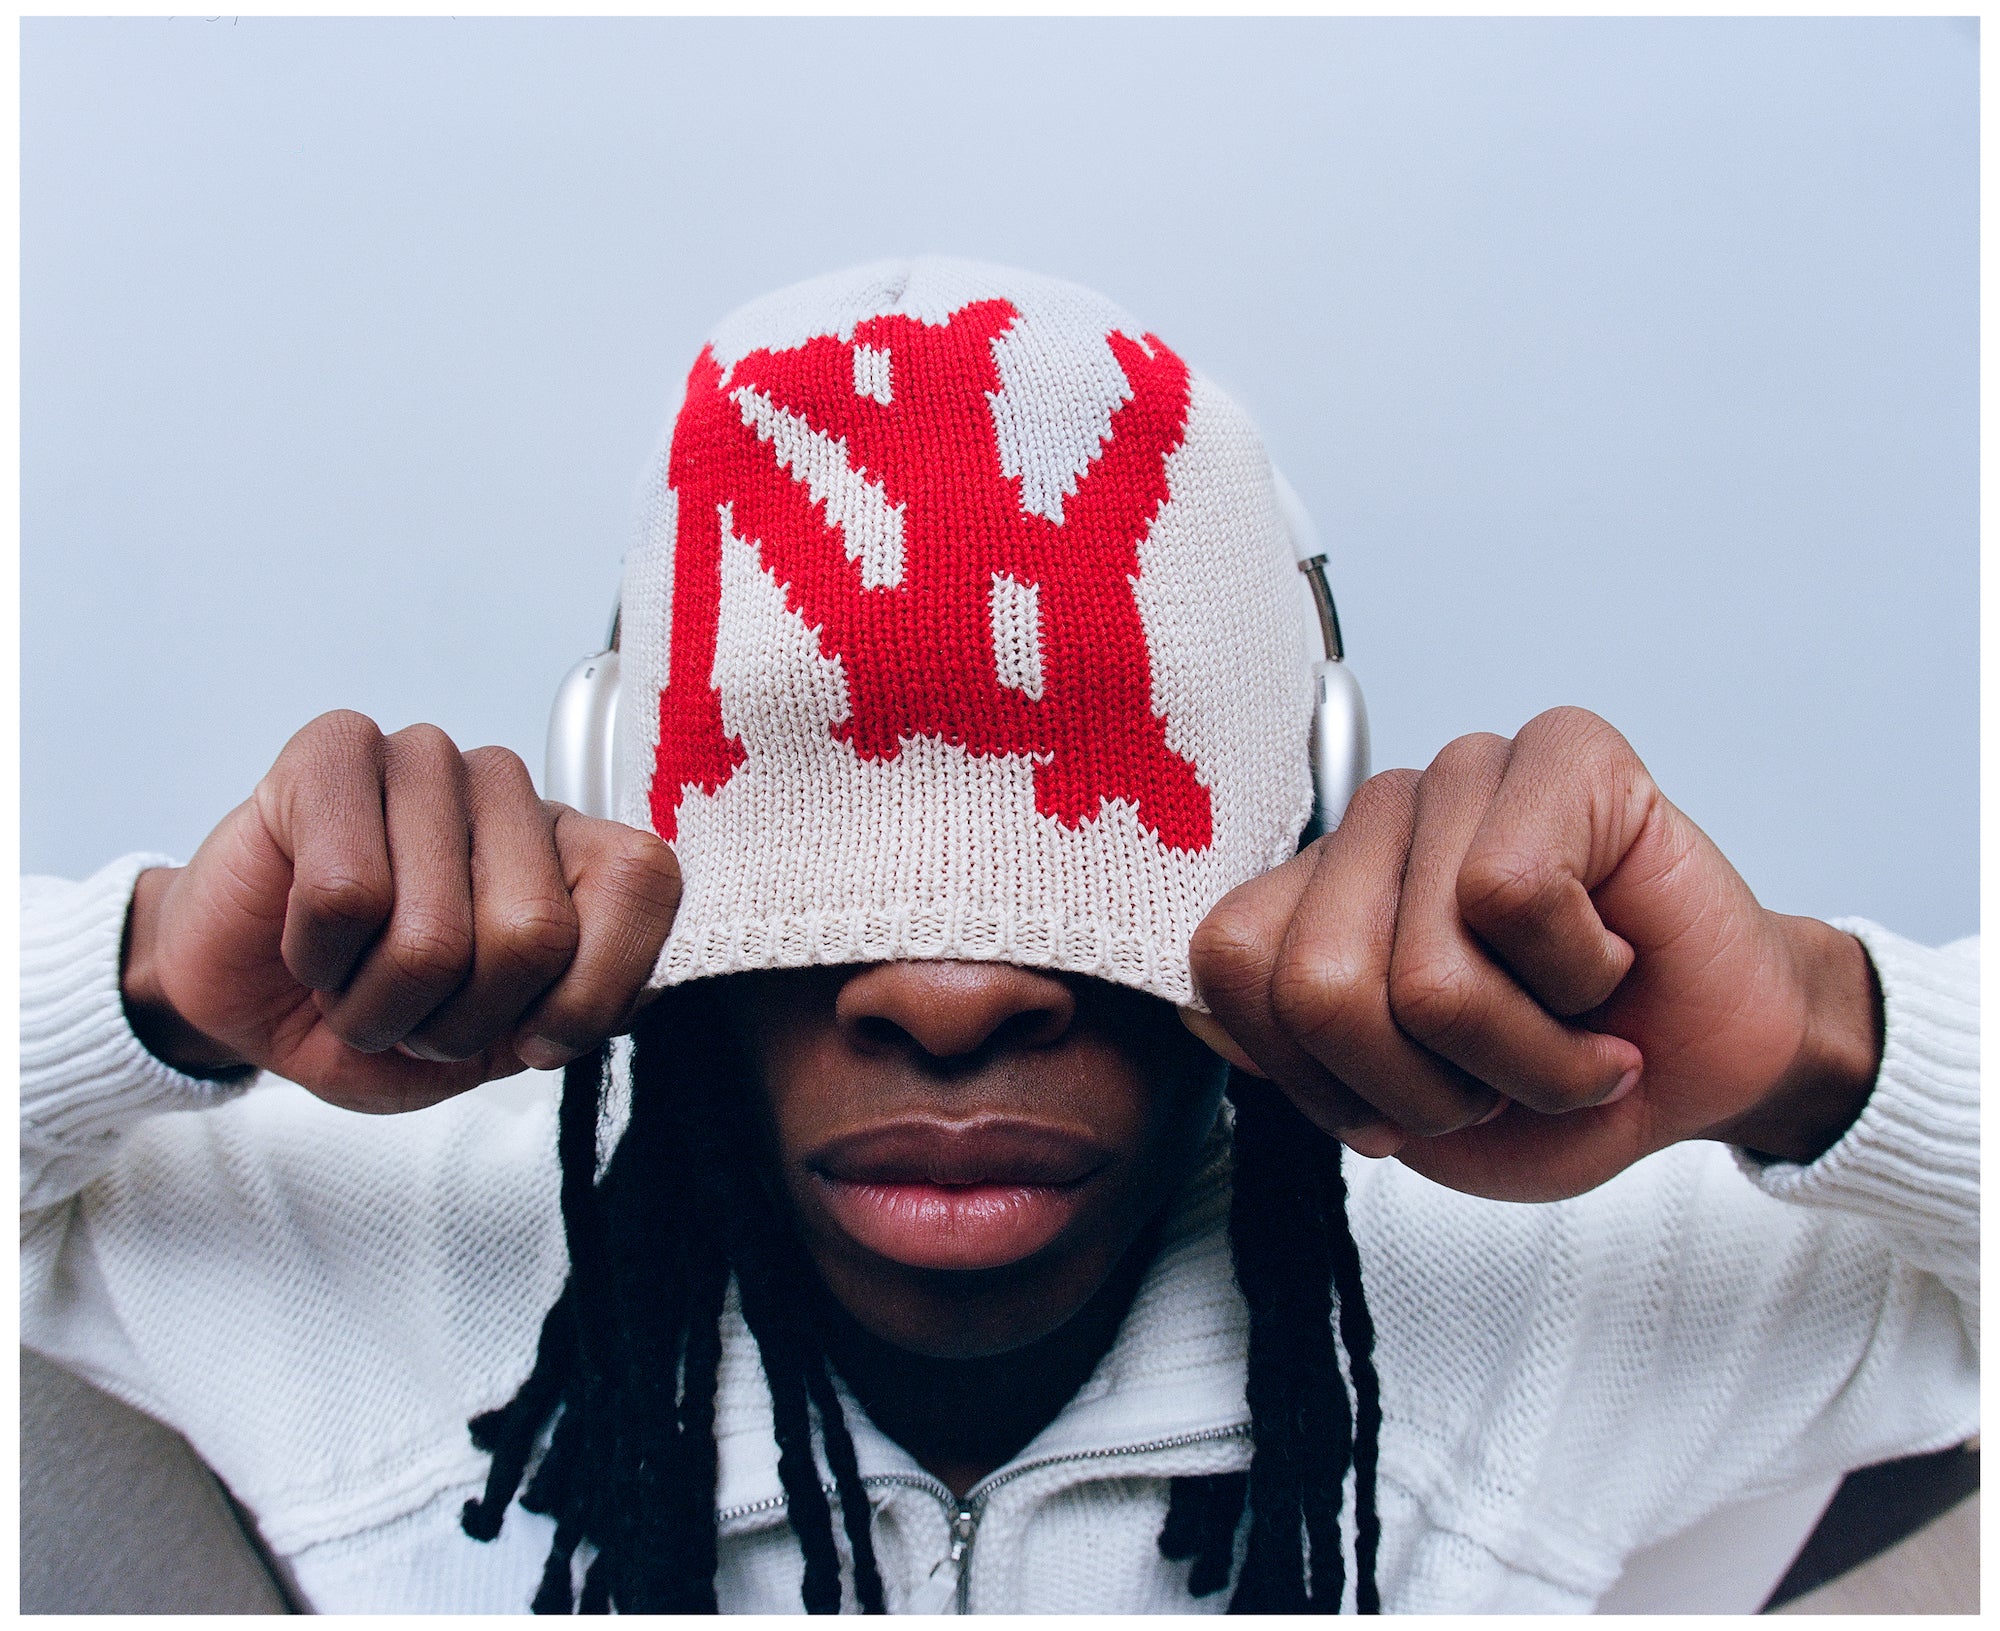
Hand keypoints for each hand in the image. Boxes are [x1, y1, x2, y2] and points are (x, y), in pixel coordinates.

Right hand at [121, 711, 680, 1112]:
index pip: (646, 882)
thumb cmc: (379, 1008)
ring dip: (380, 1005)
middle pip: (537, 935)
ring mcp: (427, 758)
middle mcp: (511, 788)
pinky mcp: (335, 752)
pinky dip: (317, 957)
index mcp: (572, 846)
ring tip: (353, 978)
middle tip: (414, 1012)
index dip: (589, 994)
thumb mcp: (495, 1046)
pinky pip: (345, 896)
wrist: (243, 1001)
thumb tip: (633, 995)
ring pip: (434, 936)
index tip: (532, 1039)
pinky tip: (305, 939)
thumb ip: (577, 1013)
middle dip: (462, 1023)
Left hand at [1186, 707, 1881, 1201]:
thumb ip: (1294, 1061)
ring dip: (1524, 1055)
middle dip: (1430, 1086)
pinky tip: (1612, 960)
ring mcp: (1462, 773)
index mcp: (1315, 891)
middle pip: (1321, 987)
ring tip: (1573, 1028)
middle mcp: (1372, 818)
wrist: (1714, 1067)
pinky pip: (1514, 894)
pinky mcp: (1560, 752)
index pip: (1229, 967)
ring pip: (1428, 969)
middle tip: (1506, 1072)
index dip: (1323, 1079)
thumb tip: (1197, 1015)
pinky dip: (1579, 976)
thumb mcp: (1403, 1116)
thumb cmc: (1559, 1079)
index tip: (1411, 1098)